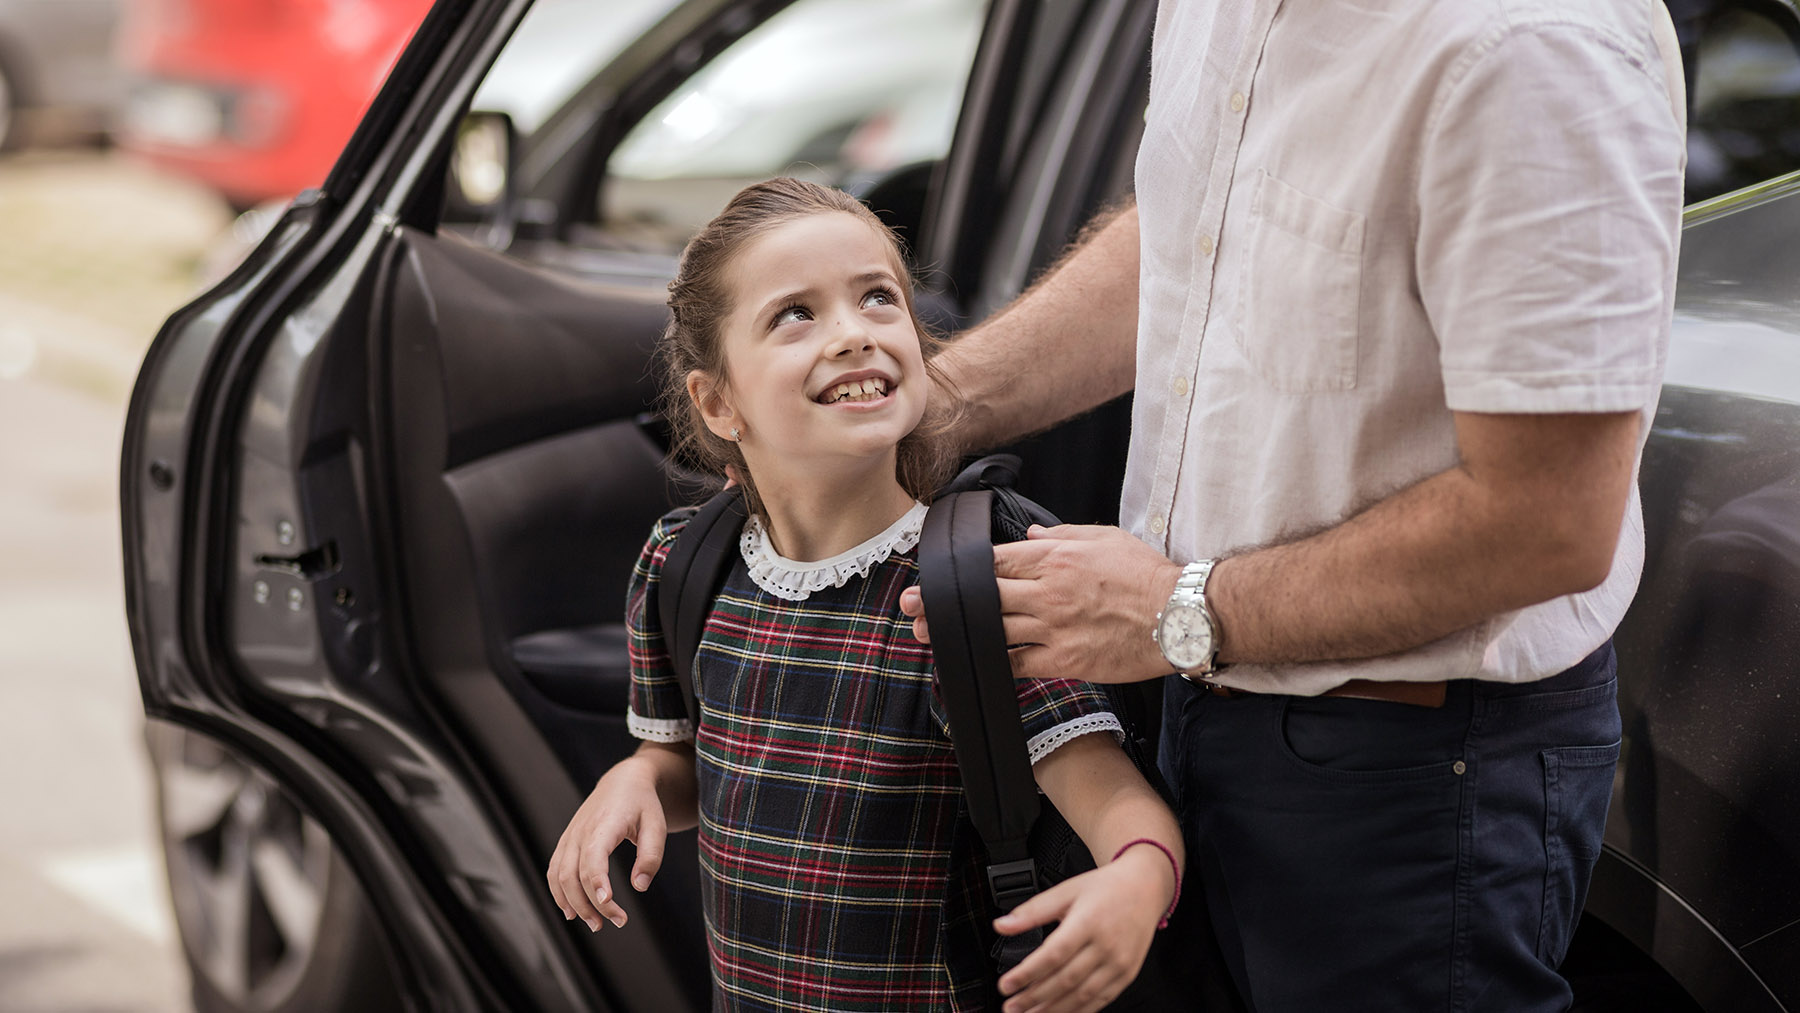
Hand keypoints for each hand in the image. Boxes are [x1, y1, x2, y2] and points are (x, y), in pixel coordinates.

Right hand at [546, 757, 666, 931]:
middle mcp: (581, 831)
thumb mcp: (657, 826)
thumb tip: (640, 887)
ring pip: (559, 876)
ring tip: (595, 924)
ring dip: (573, 904)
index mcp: (605, 823)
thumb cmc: (643, 804)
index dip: (596, 881)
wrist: (623, 781)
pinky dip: (559, 893)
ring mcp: (570, 836)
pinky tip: (572, 911)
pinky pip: (554, 871)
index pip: (593, 856)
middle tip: (617, 922)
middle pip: (573, 874)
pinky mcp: (566, 842)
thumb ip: (651, 856)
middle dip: (590, 904)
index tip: (607, 902)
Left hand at [899, 524, 1178, 683]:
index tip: (936, 572)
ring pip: (991, 631)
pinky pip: (1017, 664)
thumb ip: (1059, 537)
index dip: (960, 568)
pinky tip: (972, 664)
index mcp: (1053, 558)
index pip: (993, 560)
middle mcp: (1046, 592)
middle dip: (940, 599)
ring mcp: (1053, 628)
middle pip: (981, 595)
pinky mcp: (1064, 660)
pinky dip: (992, 663)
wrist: (1181, 615)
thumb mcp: (1102, 539)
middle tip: (909, 604)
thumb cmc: (1146, 575)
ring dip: (954, 634)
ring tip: (926, 634)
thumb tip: (1027, 538)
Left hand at [992, 847, 1175, 1012]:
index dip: (1027, 974)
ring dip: (1053, 1010)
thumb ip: (1032, 911)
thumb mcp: (1066, 890)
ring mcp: (1118, 963)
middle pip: (1065, 980)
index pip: (1053, 955)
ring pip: (1082, 995)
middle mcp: (1106, 945)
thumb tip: (1002, 925)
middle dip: (1034, 998)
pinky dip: (1078, 1011)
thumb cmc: (1105, 888)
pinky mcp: (1126, 975)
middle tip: (1011, 1007)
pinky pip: (1101, 1000)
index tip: (1006, 985)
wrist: (1145, 887)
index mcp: (1088, 922)